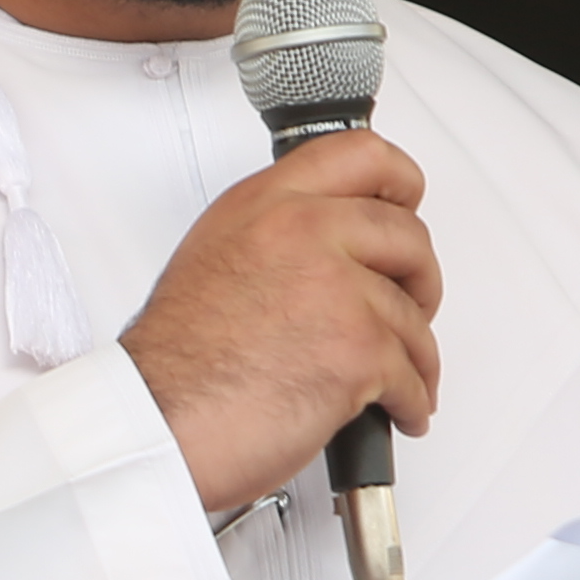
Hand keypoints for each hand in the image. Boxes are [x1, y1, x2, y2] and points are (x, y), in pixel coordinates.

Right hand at [117, 129, 442, 512]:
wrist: (160, 423)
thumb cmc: (175, 365)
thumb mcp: (213, 258)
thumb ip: (276, 236)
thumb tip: (328, 250)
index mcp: (265, 204)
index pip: (361, 156)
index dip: (400, 183)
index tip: (407, 204)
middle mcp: (302, 232)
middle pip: (407, 236)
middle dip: (419, 282)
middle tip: (413, 306)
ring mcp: (336, 288)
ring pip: (414, 316)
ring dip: (415, 356)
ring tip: (398, 378)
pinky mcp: (359, 347)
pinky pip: (414, 374)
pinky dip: (412, 401)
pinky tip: (397, 409)